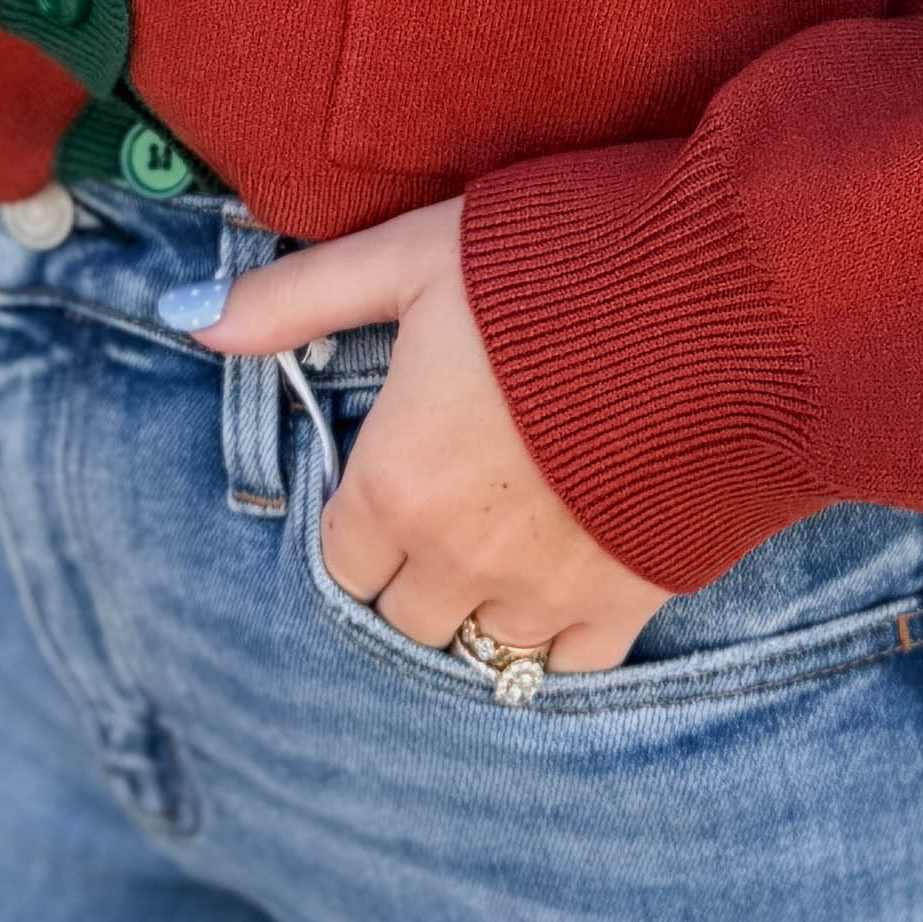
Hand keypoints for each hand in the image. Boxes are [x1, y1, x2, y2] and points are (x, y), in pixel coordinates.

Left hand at [194, 203, 670, 674]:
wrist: (730, 298)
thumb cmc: (563, 263)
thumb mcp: (414, 255)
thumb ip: (300, 298)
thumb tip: (192, 314)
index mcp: (394, 485)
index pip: (340, 559)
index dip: (362, 515)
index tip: (398, 471)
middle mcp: (459, 559)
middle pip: (405, 616)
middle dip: (416, 568)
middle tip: (457, 499)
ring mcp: (547, 592)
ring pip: (480, 650)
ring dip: (484, 605)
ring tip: (515, 534)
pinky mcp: (632, 602)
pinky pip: (568, 666)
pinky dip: (559, 636)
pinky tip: (572, 570)